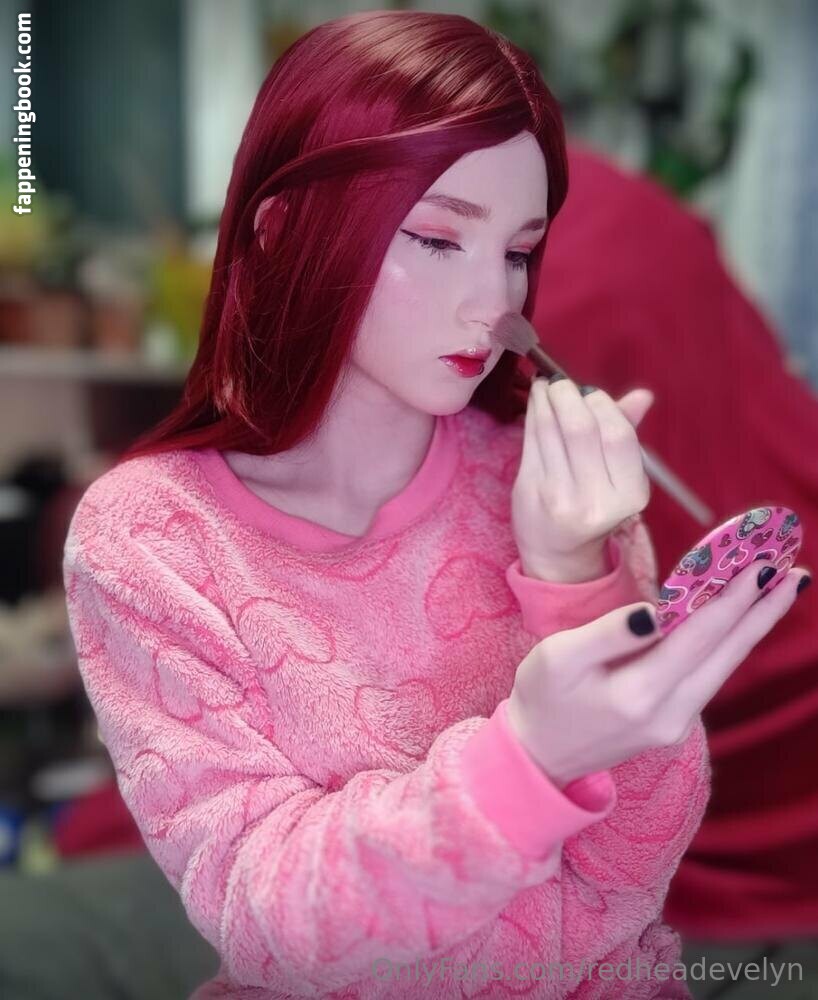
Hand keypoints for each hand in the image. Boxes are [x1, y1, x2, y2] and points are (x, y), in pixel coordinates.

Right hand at [506, 560, 808, 787]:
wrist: (536, 756)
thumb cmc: (541, 698)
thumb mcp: (559, 657)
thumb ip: (609, 633)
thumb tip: (655, 612)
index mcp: (640, 694)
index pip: (699, 637)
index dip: (733, 600)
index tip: (762, 567)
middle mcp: (669, 714)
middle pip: (727, 655)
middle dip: (763, 612)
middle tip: (796, 575)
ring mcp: (675, 725)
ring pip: (724, 668)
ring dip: (752, 628)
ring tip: (779, 593)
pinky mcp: (672, 725)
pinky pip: (709, 678)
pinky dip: (728, 645)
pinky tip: (736, 624)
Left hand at [511, 376, 654, 580]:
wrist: (559, 553)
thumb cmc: (594, 506)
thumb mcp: (621, 477)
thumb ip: (627, 432)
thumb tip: (642, 395)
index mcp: (629, 494)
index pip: (617, 436)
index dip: (602, 405)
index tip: (589, 392)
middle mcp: (595, 499)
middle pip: (581, 430)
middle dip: (569, 396)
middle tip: (561, 382)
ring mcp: (558, 497)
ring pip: (550, 431)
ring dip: (546, 399)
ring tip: (546, 385)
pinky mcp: (529, 491)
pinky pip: (530, 441)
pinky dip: (532, 413)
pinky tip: (536, 401)